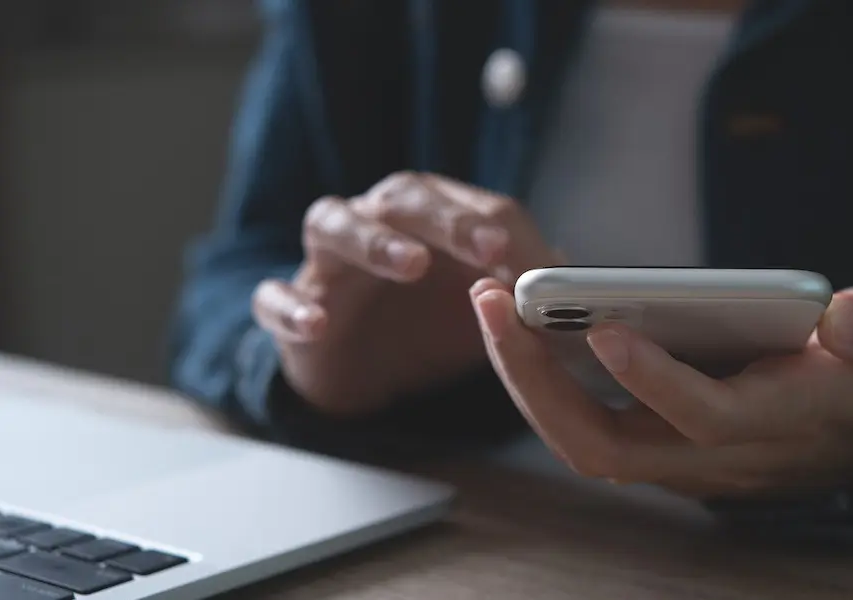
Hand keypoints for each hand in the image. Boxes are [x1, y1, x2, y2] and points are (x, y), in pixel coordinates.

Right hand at [250, 173, 557, 416]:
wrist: (363, 375)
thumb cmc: (428, 326)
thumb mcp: (485, 313)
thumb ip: (525, 291)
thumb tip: (579, 276)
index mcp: (427, 221)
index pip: (464, 203)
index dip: (499, 226)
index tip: (531, 260)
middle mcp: (375, 226)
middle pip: (401, 197)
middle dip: (446, 218)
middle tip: (487, 247)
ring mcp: (327, 265)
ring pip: (332, 224)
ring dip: (372, 240)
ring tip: (409, 264)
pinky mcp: (290, 312)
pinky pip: (273, 298)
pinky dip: (291, 306)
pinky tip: (318, 321)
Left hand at [470, 278, 852, 500]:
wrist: (850, 441)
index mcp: (770, 423)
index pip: (704, 417)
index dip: (656, 381)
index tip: (605, 329)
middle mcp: (707, 455)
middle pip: (605, 446)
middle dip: (540, 383)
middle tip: (494, 302)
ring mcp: (671, 456)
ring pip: (580, 440)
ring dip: (526, 378)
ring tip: (490, 301)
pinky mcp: (650, 442)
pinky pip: (580, 422)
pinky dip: (540, 378)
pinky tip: (517, 320)